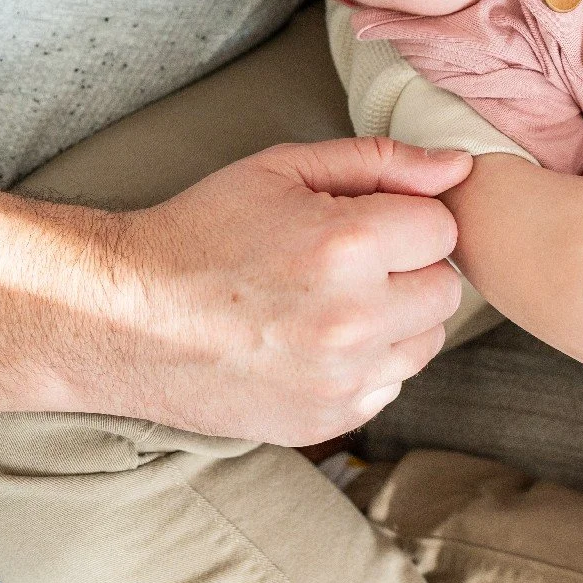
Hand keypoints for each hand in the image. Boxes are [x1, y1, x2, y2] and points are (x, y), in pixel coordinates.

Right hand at [0, 141, 470, 445]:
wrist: (122, 317)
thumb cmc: (204, 230)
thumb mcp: (284, 170)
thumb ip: (383, 161)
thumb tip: (460, 167)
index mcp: (348, 245)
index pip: (442, 229)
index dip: (404, 219)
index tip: (361, 222)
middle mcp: (354, 319)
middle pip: (445, 289)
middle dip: (409, 268)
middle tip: (348, 262)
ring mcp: (342, 378)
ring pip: (426, 341)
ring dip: (397, 319)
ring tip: (331, 301)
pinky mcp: (328, 420)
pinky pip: (391, 384)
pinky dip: (369, 364)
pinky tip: (315, 342)